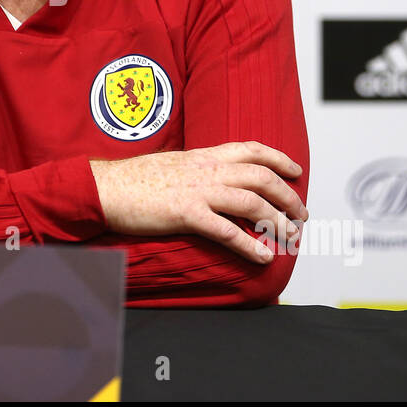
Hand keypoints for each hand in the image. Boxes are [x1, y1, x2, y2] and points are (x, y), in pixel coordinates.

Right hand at [90, 141, 306, 264]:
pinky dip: (250, 245)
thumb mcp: (173, 164)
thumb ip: (198, 169)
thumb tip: (216, 180)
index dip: (279, 158)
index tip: (296, 170)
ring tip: (290, 236)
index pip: (251, 149)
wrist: (105, 187)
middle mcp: (206, 170)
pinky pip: (227, 231)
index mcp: (203, 156)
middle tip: (301, 213)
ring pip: (252, 202)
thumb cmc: (133, 180)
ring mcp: (198, 191)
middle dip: (287, 195)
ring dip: (277, 221)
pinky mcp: (186, 214)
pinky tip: (263, 256)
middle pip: (261, 177)